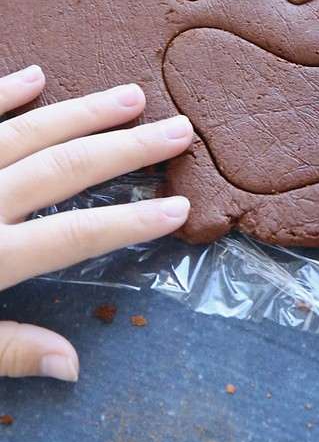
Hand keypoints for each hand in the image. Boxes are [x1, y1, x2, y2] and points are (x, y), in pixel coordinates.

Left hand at [0, 66, 192, 380]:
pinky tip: (33, 76)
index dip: (129, 223)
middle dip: (124, 150)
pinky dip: (1, 95)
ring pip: (25, 132)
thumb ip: (3, 350)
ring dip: (80, 112)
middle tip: (177, 127)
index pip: (72, 236)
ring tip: (129, 96)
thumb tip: (73, 365)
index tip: (178, 206)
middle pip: (62, 170)